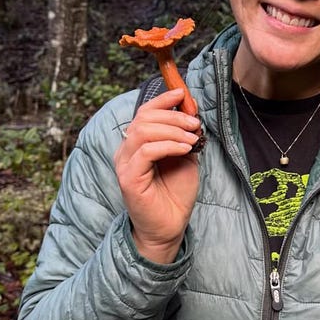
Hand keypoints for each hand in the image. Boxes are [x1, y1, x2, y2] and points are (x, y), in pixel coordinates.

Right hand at [114, 88, 200, 263]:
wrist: (170, 225)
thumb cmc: (175, 193)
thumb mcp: (184, 156)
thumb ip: (183, 135)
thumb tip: (190, 111)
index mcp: (137, 143)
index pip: (144, 112)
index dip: (162, 100)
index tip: (182, 93)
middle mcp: (126, 151)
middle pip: (143, 118)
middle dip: (173, 115)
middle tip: (194, 123)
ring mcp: (125, 164)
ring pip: (143, 131)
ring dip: (172, 130)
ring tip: (192, 138)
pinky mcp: (129, 178)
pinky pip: (146, 151)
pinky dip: (168, 145)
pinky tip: (185, 148)